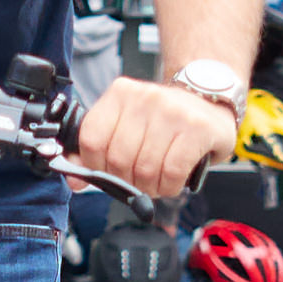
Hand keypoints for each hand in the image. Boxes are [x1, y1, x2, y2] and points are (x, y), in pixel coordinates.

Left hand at [78, 75, 236, 200]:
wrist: (208, 98)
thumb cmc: (164, 119)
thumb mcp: (127, 124)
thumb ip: (97, 150)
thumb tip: (74, 181)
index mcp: (120, 94)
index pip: (91, 140)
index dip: (95, 166)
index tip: (107, 172)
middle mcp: (144, 98)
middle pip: (118, 160)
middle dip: (126, 182)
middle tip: (137, 182)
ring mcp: (172, 112)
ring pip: (145, 170)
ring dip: (150, 187)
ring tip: (156, 182)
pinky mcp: (196, 129)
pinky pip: (172, 173)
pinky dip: (169, 186)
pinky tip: (171, 181)